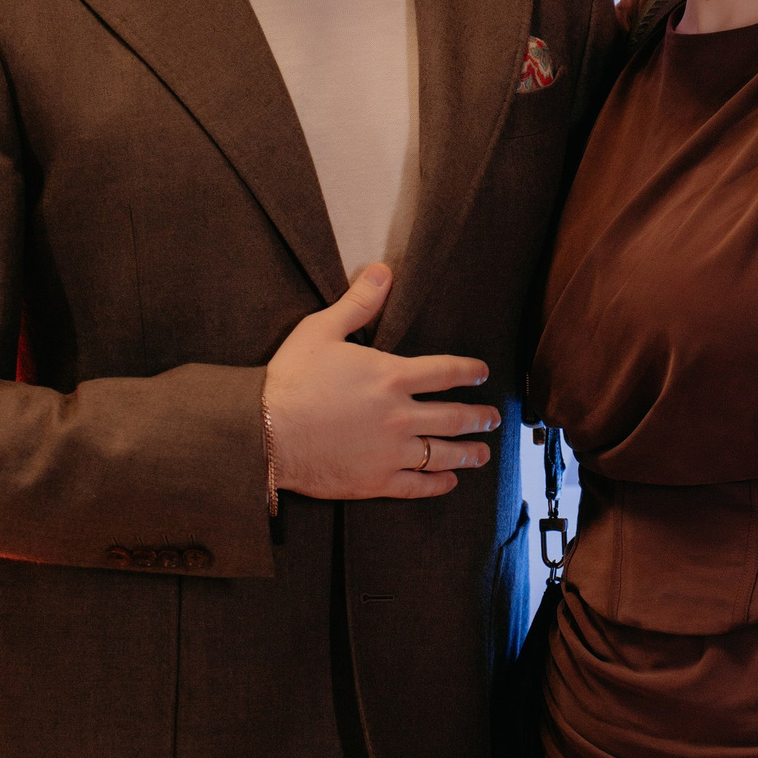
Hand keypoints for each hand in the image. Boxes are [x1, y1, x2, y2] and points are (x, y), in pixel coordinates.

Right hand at [263, 262, 499, 502]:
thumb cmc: (290, 379)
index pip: (445, 372)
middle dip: (479, 417)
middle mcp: (400, 415)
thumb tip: (383, 271)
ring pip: (443, 454)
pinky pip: (418, 486)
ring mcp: (391, 452)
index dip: (469, 372)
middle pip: (454, 417)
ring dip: (469, 453)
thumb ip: (357, 302)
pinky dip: (438, 484)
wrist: (264, 432)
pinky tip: (449, 482)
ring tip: (483, 454)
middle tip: (492, 419)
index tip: (482, 374)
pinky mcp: (376, 482)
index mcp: (391, 376)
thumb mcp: (321, 330)